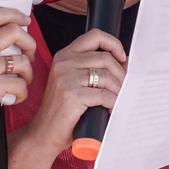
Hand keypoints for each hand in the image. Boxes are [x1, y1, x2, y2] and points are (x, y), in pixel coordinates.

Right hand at [0, 8, 34, 141]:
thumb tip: (14, 35)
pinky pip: (21, 84)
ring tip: (21, 82)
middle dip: (29, 43)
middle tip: (29, 56)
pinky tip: (14, 98)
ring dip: (29, 74)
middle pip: (13, 30)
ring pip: (23, 59)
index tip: (25, 20)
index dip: (14, 14)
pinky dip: (22, 93)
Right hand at [20, 29, 126, 154]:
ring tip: (118, 101)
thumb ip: (92, 69)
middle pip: (105, 58)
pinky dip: (113, 103)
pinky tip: (111, 110)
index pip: (94, 36)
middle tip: (125, 88)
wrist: (44, 133)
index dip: (113, 43)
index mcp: (64, 56)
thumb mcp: (74, 83)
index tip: (122, 57)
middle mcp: (64, 63)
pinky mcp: (72, 95)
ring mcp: (66, 78)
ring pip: (107, 76)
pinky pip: (104, 95)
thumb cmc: (63, 111)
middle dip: (121, 74)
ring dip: (118, 90)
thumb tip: (125, 63)